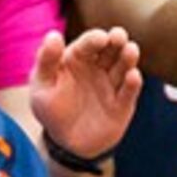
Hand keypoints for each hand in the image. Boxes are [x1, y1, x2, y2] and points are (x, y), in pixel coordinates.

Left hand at [30, 27, 144, 160]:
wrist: (66, 142)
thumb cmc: (51, 108)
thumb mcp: (42, 85)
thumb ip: (47, 60)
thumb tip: (53, 35)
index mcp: (78, 58)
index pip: (88, 44)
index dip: (94, 39)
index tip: (100, 38)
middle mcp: (98, 67)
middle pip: (111, 49)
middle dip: (117, 40)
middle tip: (119, 36)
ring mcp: (112, 84)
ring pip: (123, 66)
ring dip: (128, 57)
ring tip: (131, 50)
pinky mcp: (122, 104)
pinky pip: (129, 92)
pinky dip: (133, 83)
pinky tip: (133, 76)